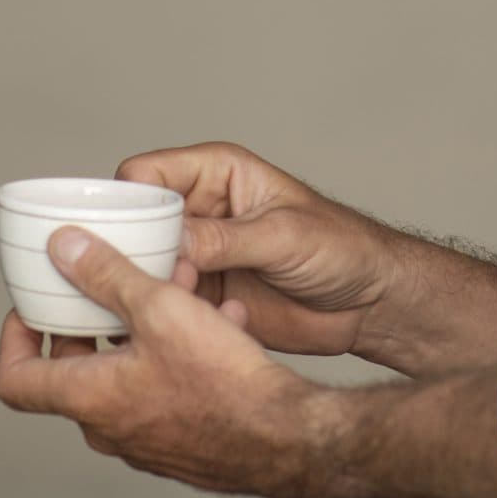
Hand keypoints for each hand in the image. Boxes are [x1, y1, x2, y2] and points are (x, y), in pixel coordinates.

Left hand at [0, 226, 335, 497]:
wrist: (288, 439)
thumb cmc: (226, 386)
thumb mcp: (160, 308)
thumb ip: (106, 274)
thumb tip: (64, 248)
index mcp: (89, 398)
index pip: (13, 380)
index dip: (13, 339)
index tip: (32, 308)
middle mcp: (109, 428)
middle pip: (75, 368)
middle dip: (96, 318)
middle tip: (115, 285)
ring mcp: (144, 440)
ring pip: (127, 373)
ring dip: (146, 329)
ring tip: (183, 293)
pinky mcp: (181, 442)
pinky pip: (164, 389)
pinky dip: (179, 353)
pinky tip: (221, 321)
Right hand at [116, 142, 397, 359]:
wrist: (369, 303)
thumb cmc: (342, 248)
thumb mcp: (284, 237)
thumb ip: (228, 238)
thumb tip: (175, 239)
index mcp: (215, 174)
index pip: (146, 173)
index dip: (128, 199)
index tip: (128, 236)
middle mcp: (199, 210)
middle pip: (135, 220)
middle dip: (133, 250)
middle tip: (155, 278)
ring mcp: (198, 253)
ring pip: (144, 264)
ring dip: (151, 285)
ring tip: (181, 301)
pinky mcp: (204, 294)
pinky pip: (166, 300)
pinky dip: (169, 312)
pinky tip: (192, 324)